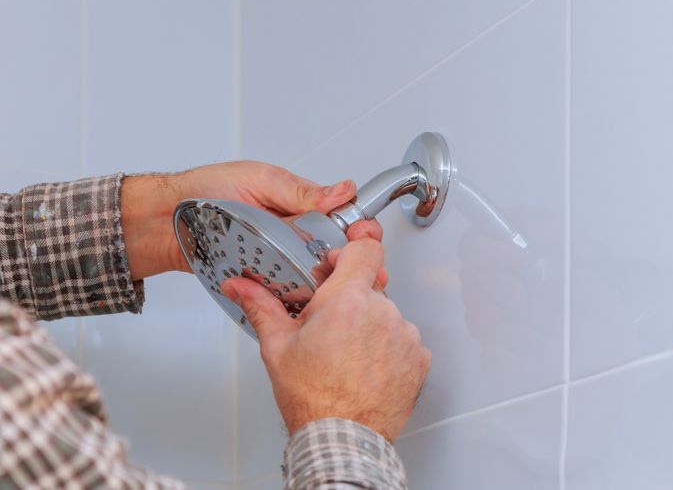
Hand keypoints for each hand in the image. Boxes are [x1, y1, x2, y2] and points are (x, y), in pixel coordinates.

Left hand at [119, 161, 382, 279]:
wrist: (164, 222)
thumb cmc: (206, 192)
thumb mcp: (258, 180)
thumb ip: (299, 190)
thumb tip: (341, 189)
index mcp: (299, 206)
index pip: (342, 219)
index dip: (359, 231)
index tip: (366, 238)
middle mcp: (293, 235)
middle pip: (335, 254)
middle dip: (351, 265)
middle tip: (357, 272)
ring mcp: (278, 261)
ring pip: (315, 279)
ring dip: (328, 287)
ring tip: (337, 293)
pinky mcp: (262, 282)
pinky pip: (285, 294)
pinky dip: (297, 301)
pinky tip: (308, 305)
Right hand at [220, 238, 430, 441]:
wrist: (342, 439)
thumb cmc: (312, 398)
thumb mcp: (278, 347)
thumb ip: (261, 306)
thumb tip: (240, 286)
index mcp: (347, 300)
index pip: (365, 248)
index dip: (348, 253)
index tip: (337, 265)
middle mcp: (382, 311)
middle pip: (370, 285)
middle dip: (350, 298)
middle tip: (330, 324)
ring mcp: (404, 334)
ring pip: (386, 313)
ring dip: (370, 324)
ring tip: (347, 354)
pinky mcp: (418, 357)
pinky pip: (403, 338)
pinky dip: (388, 347)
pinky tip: (366, 366)